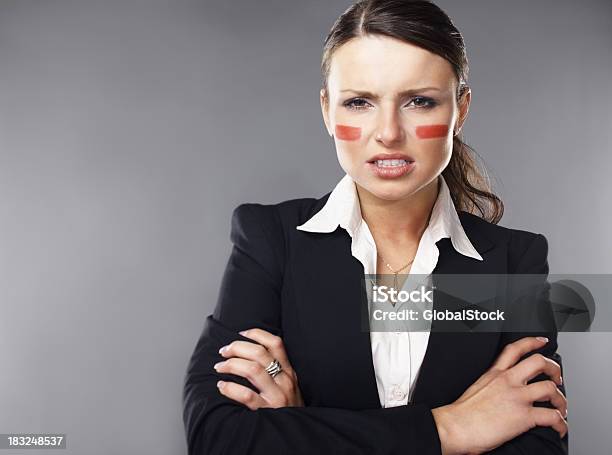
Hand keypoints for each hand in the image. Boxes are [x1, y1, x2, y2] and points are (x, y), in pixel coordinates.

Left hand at [214, 328, 303, 409]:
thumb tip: (250, 354)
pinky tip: (222, 386)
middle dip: (237, 348)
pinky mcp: (267, 411)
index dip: (257, 334)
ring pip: (252, 370)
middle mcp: (284, 380)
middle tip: (224, 351)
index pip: (276, 343)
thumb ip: (277, 371)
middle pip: (259, 353)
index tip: (241, 333)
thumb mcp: (289, 385)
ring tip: (219, 367)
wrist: (298, 433)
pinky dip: (230, 388)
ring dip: (231, 365)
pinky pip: (246, 395)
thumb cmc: (289, 408)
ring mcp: (276, 396)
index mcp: (289, 371)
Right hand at [432, 336, 567, 454]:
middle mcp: (507, 381)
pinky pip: (552, 417)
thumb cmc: (462, 413)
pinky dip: (561, 423)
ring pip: (550, 388)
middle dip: (554, 369)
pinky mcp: (523, 416)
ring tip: (560, 407)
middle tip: (557, 377)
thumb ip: (492, 385)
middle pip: (539, 362)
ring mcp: (517, 397)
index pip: (515, 349)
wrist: (455, 427)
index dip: (532, 342)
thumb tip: (500, 393)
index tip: (542, 342)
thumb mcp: (476, 388)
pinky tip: (560, 428)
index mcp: (494, 374)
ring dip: (560, 399)